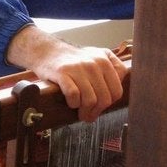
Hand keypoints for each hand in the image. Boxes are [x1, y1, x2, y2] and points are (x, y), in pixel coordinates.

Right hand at [5, 24, 127, 121]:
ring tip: (80, 113)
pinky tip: (71, 102)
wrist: (48, 51)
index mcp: (105, 61)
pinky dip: (73, 104)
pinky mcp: (62, 73)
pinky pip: (74, 96)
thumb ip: (113, 70)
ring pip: (90, 100)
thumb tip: (118, 94)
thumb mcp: (98, 57)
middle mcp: (94, 63)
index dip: (109, 104)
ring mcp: (78, 68)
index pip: (117, 91)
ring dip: (85, 111)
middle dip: (97, 112)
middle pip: (104, 99)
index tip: (101, 107)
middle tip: (89, 116)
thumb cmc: (74, 60)